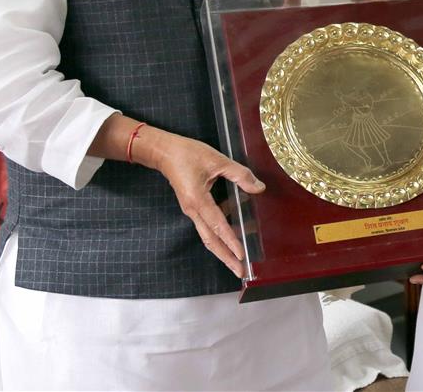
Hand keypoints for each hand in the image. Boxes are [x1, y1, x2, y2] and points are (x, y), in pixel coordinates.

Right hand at [153, 132, 265, 278]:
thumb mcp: (217, 160)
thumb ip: (239, 174)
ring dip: (222, 249)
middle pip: (210, 240)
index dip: (231, 241)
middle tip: (240, 271)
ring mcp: (191, 210)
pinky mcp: (192, 207)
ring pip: (207, 235)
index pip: (218, 225)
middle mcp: (193, 210)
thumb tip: (258, 187)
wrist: (165, 151)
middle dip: (225, 257)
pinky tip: (231, 234)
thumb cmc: (188, 153)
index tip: (242, 255)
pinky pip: (206, 224)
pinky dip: (218, 234)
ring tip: (236, 260)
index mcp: (198, 200)